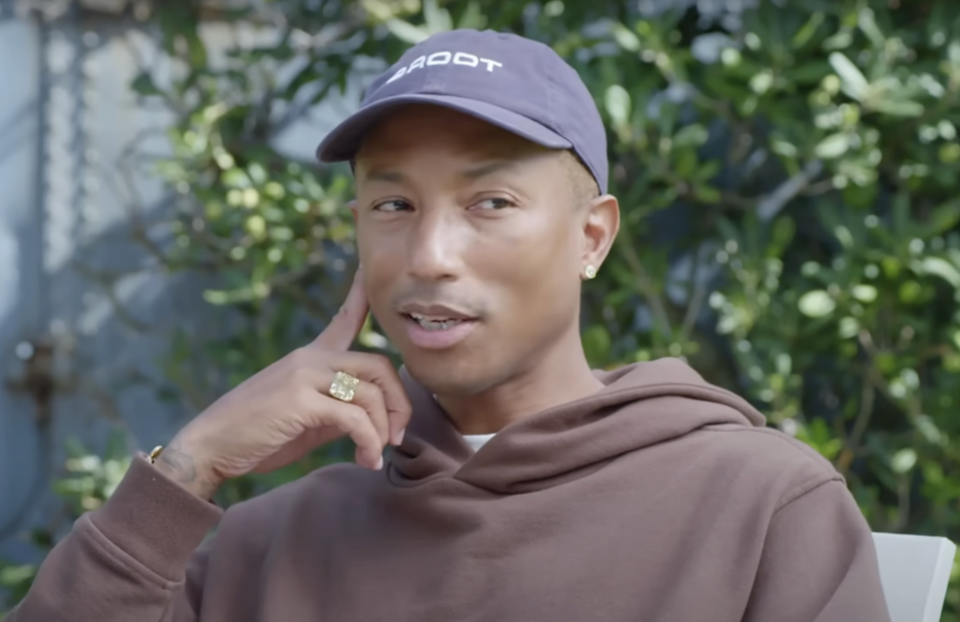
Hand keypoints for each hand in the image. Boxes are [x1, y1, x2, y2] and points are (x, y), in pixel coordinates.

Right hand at [153, 267, 411, 499]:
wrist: (209, 447)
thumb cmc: (257, 435)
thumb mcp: (307, 419)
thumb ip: (338, 410)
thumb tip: (373, 420)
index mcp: (310, 357)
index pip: (344, 319)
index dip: (362, 295)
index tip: (371, 268)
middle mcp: (310, 358)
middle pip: (378, 365)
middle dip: (399, 402)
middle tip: (396, 435)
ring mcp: (304, 376)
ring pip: (370, 393)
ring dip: (382, 430)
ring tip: (375, 455)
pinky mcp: (300, 400)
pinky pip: (354, 418)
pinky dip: (368, 441)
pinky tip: (366, 459)